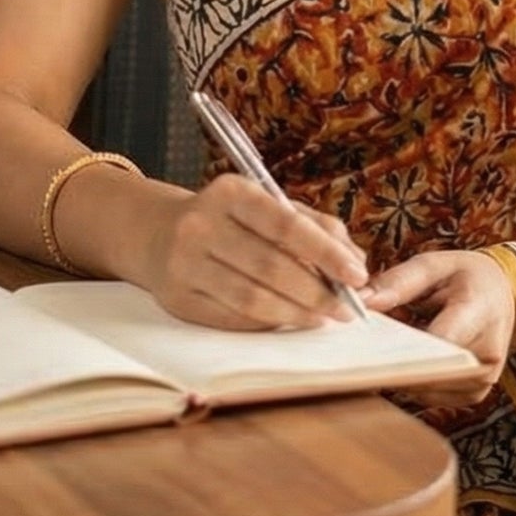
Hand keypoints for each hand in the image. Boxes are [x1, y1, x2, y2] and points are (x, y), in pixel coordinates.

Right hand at [140, 173, 368, 330]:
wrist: (158, 234)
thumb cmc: (230, 220)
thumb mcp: (268, 206)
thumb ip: (316, 226)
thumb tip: (355, 263)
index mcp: (231, 192)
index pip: (286, 225)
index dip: (326, 253)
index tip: (357, 276)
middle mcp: (201, 224)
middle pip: (271, 266)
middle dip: (317, 292)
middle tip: (346, 309)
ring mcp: (184, 263)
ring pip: (252, 298)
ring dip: (295, 313)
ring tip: (322, 318)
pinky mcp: (177, 299)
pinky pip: (232, 318)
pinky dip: (267, 322)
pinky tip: (287, 320)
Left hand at [363, 249, 515, 402]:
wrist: (504, 295)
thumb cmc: (467, 277)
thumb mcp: (434, 265)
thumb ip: (398, 281)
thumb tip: (364, 302)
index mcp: (479, 311)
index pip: (438, 341)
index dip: (400, 347)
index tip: (366, 345)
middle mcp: (486, 352)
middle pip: (430, 371)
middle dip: (392, 363)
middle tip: (363, 350)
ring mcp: (483, 378)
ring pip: (426, 389)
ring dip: (401, 373)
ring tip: (388, 350)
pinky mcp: (474, 393)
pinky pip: (432, 395)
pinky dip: (413, 381)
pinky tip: (405, 361)